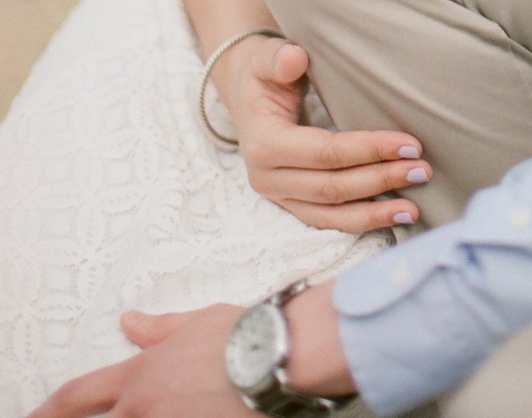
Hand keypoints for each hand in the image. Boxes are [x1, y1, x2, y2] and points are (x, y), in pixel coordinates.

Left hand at [30, 303, 245, 417]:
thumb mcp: (200, 322)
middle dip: (129, 412)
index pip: (77, 396)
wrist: (284, 356)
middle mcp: (144, 410)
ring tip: (197, 402)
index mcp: (140, 376)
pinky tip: (212, 411)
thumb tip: (131, 322)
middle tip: (165, 398)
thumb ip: (160, 330)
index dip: (48, 412)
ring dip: (169, 413)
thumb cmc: (247, 334)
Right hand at [214, 34, 430, 230]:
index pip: (326, 152)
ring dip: (374, 212)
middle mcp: (267, 178)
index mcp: (264, 144)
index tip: (410, 144)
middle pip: (332, 187)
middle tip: (423, 170)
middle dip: (381, 180)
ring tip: (414, 208)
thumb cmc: (264, 73)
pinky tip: (393, 218)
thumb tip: (294, 57)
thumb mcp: (266, 59)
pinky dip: (360, 222)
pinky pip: (327, 220)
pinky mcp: (290, 203)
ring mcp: (278, 196)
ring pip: (331, 213)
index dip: (370, 150)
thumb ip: (279, 58)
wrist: (246, 93)